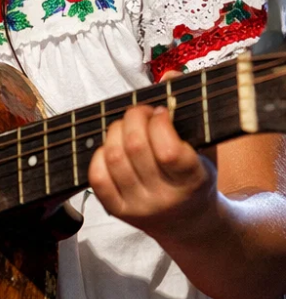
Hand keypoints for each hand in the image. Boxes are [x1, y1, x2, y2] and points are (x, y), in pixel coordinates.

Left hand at [87, 103, 217, 238]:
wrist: (191, 225)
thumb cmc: (197, 177)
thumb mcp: (203, 147)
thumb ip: (188, 111)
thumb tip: (169, 74)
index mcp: (193, 182)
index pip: (167, 150)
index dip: (159, 122)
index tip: (161, 112)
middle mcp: (164, 198)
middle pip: (135, 147)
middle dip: (134, 117)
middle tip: (141, 111)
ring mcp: (139, 207)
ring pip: (113, 157)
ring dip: (116, 130)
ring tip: (128, 126)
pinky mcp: (118, 211)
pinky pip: (96, 176)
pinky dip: (100, 153)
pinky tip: (113, 146)